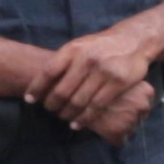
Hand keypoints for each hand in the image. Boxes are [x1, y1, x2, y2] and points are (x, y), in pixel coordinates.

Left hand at [31, 22, 162, 141]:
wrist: (133, 40)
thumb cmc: (101, 46)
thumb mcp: (80, 46)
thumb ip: (64, 61)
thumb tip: (42, 83)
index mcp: (73, 49)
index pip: (48, 72)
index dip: (36, 88)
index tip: (29, 100)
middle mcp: (87, 59)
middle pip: (62, 90)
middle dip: (52, 104)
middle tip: (49, 110)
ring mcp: (103, 71)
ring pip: (78, 101)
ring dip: (67, 113)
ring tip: (63, 117)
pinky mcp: (118, 83)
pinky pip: (96, 106)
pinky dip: (84, 118)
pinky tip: (77, 124)